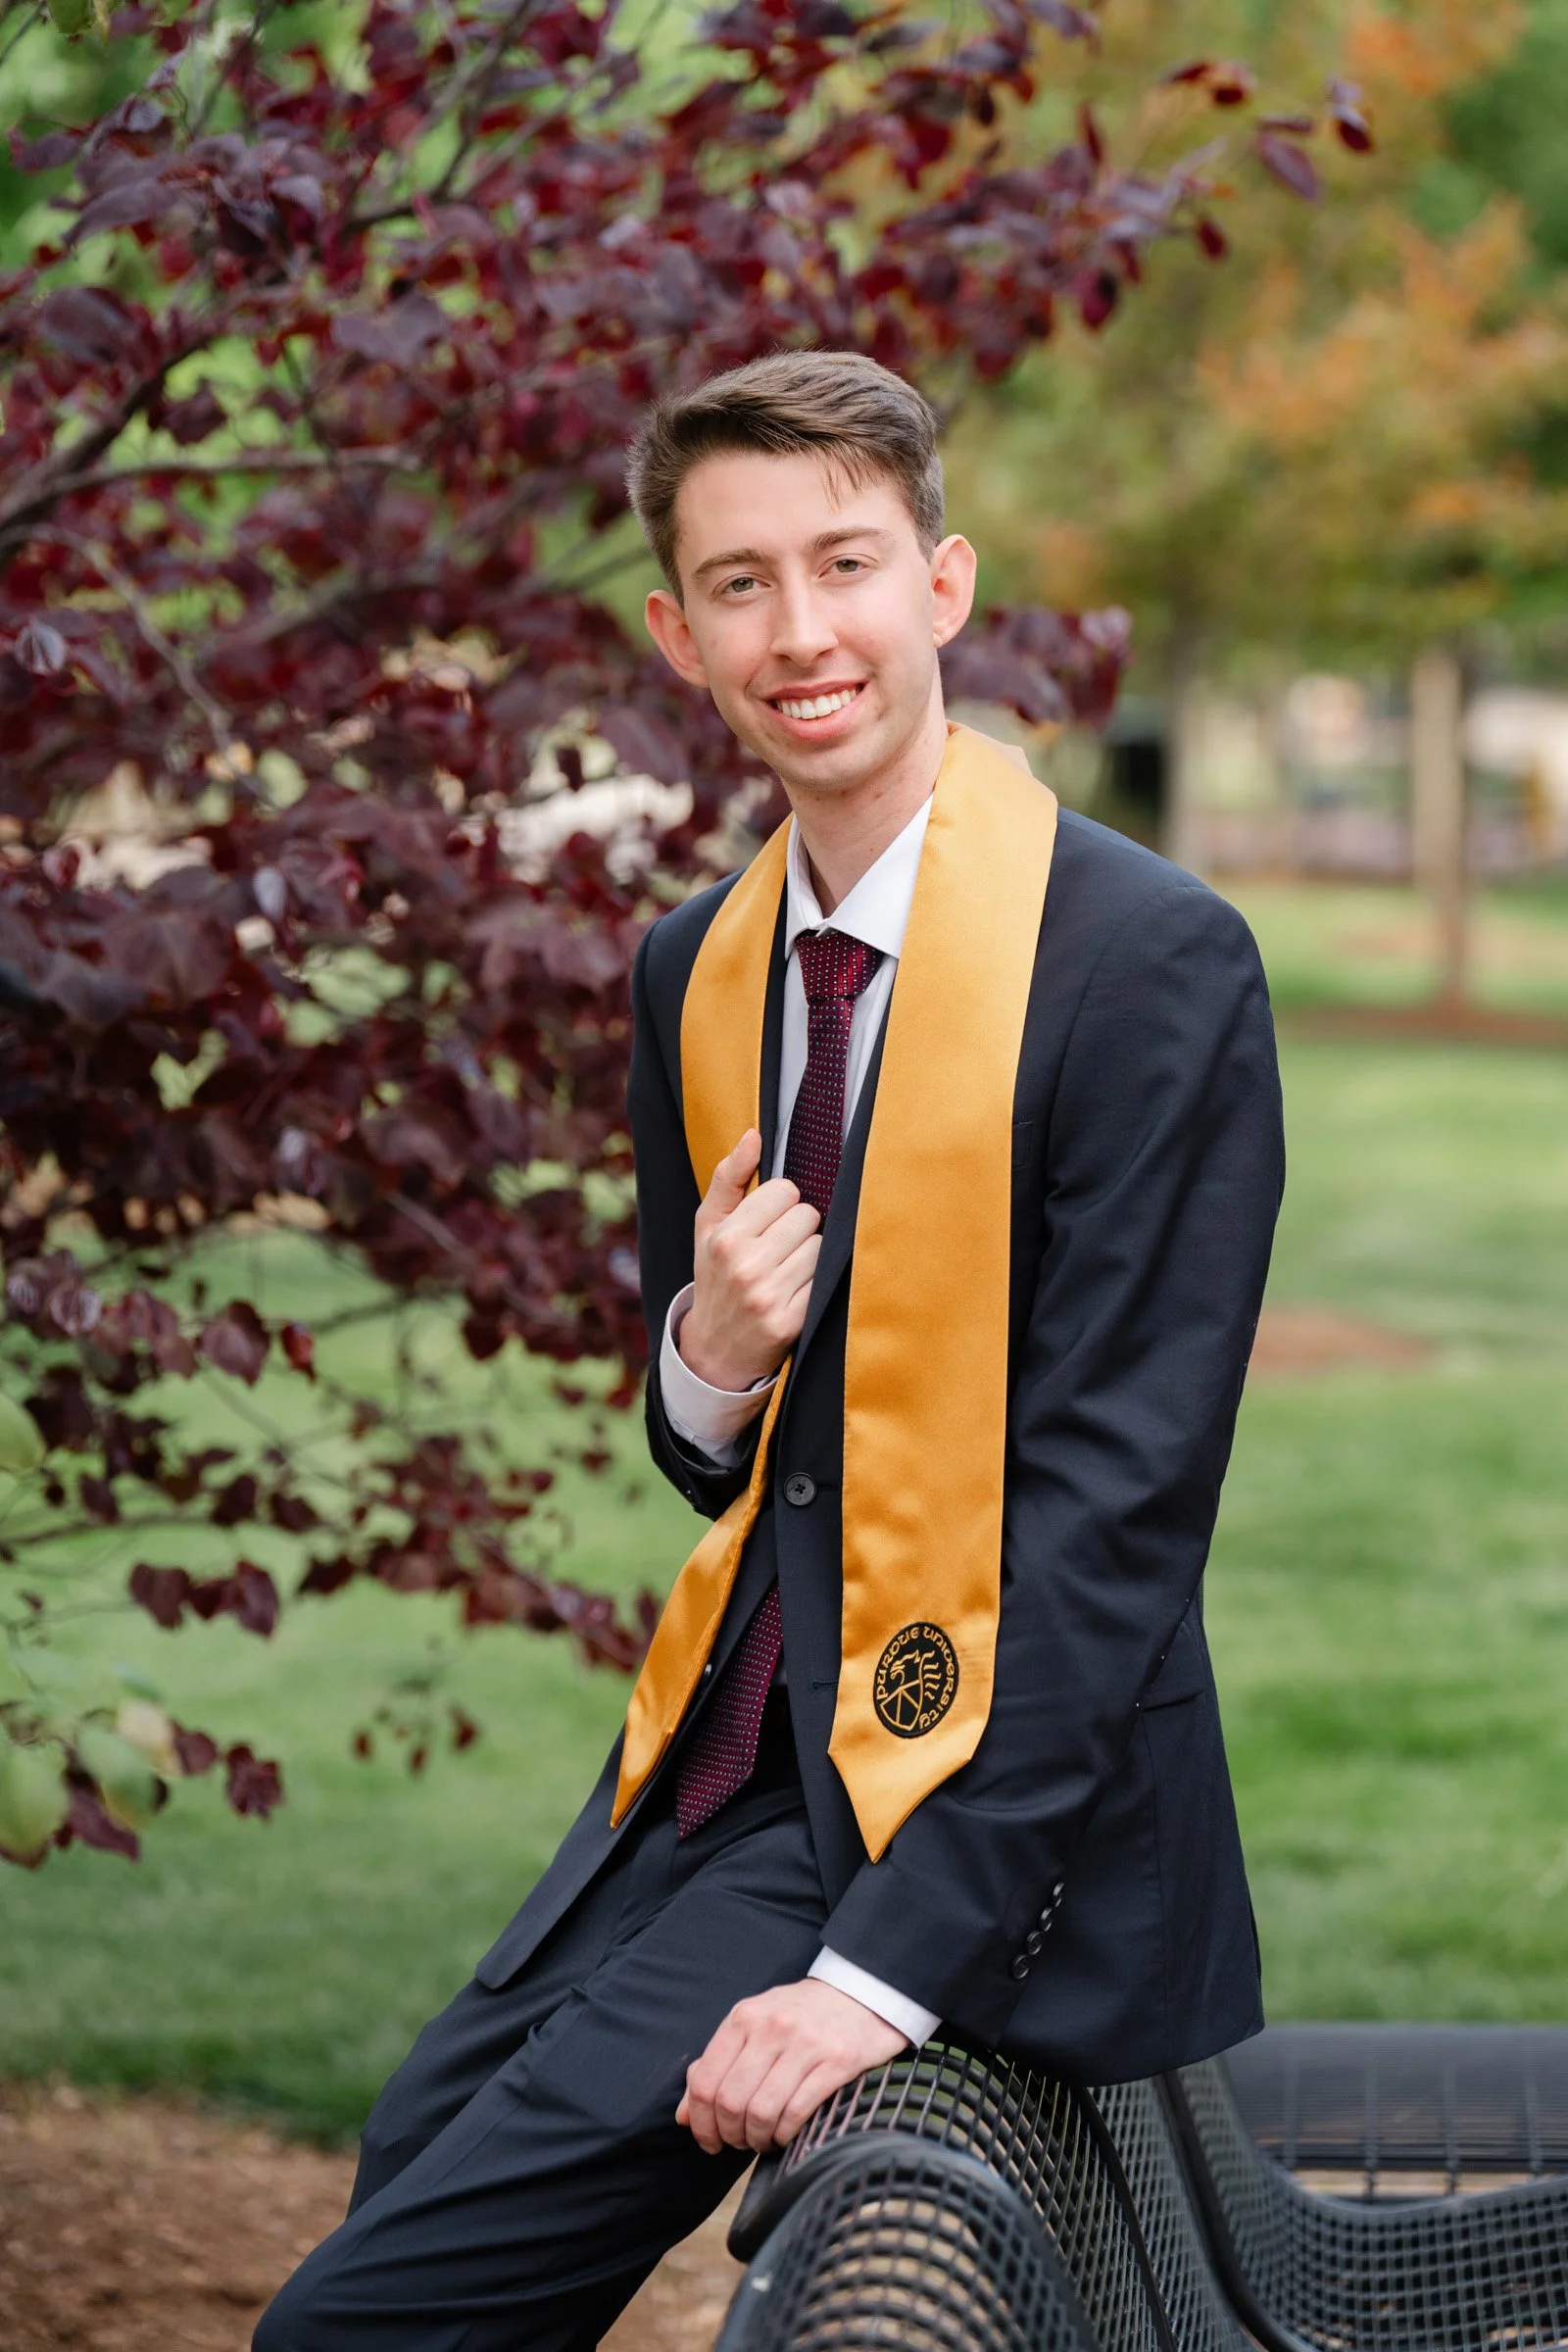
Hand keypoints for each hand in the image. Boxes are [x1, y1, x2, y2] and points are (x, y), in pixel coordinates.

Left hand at [677, 1978, 908, 2153]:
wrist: (861, 1993)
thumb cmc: (801, 2014)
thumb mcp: (753, 2025)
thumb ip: (716, 2064)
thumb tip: (684, 2115)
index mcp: (744, 2017)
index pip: (706, 2082)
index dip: (701, 2122)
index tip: (708, 2141)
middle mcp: (771, 2028)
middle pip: (732, 2102)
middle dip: (730, 2135)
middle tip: (739, 2142)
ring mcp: (805, 2044)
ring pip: (763, 2112)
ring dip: (758, 2139)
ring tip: (762, 2140)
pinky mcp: (836, 2061)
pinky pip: (797, 2112)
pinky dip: (785, 2134)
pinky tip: (785, 2134)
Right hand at [678, 1130, 821, 1392]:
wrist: (714, 1349)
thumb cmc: (715, 1275)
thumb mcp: (708, 1226)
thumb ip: (729, 1177)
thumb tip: (754, 1135)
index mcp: (726, 1237)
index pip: (785, 1191)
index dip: (781, 1203)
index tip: (769, 1221)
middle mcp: (746, 1266)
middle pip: (808, 1216)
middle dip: (799, 1228)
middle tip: (780, 1248)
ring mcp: (769, 1296)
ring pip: (821, 1248)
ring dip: (811, 1255)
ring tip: (788, 1270)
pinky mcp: (792, 1322)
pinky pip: (826, 1282)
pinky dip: (817, 1283)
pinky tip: (797, 1291)